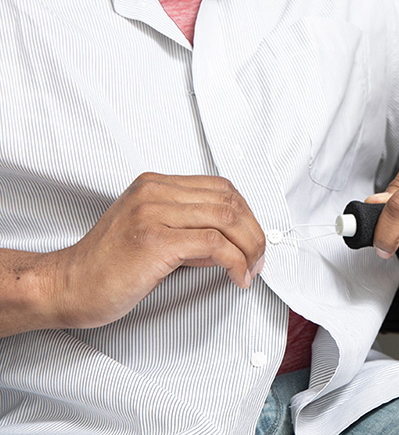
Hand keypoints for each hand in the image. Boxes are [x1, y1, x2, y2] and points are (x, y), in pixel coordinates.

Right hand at [48, 173, 265, 329]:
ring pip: (226, 219)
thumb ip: (191, 230)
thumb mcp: (153, 235)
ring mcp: (153, 213)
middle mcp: (154, 192)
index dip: (246, 214)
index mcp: (154, 185)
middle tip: (260, 258)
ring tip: (252, 270)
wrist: (65, 287)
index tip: (253, 239)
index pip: (221, 188)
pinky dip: (235, 261)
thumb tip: (232, 243)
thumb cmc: (106, 267)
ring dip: (250, 248)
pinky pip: (213, 244)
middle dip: (254, 232)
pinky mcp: (154, 240)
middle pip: (229, 201)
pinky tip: (237, 277)